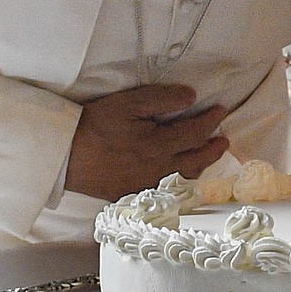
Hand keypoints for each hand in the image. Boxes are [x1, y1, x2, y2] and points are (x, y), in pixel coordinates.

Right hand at [64, 83, 227, 201]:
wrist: (66, 156)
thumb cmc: (96, 125)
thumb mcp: (129, 103)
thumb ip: (162, 99)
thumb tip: (191, 97)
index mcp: (160, 145)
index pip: (196, 132)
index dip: (212, 120)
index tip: (222, 111)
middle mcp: (159, 169)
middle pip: (196, 160)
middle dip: (214, 149)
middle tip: (224, 140)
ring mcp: (147, 185)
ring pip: (184, 178)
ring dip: (201, 167)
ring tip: (207, 158)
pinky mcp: (133, 194)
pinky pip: (166, 191)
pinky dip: (180, 183)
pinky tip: (179, 177)